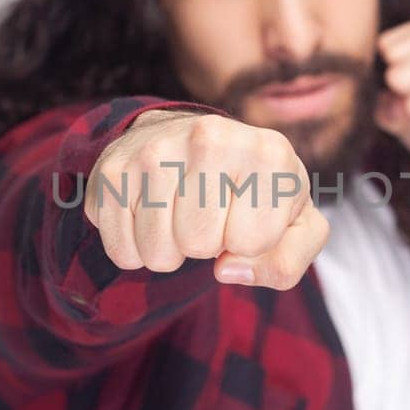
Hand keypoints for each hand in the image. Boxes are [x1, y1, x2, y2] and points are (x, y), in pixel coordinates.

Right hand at [84, 110, 329, 288]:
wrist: (198, 144)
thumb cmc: (254, 192)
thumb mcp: (294, 226)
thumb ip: (286, 263)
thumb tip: (227, 270)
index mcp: (268, 152)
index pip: (252, 242)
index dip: (249, 244)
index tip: (246, 216)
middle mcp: (211, 138)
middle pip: (199, 245)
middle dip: (207, 246)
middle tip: (211, 216)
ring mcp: (156, 150)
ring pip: (158, 254)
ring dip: (171, 252)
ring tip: (182, 217)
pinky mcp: (114, 170)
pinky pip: (123, 252)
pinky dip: (137, 251)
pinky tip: (151, 217)